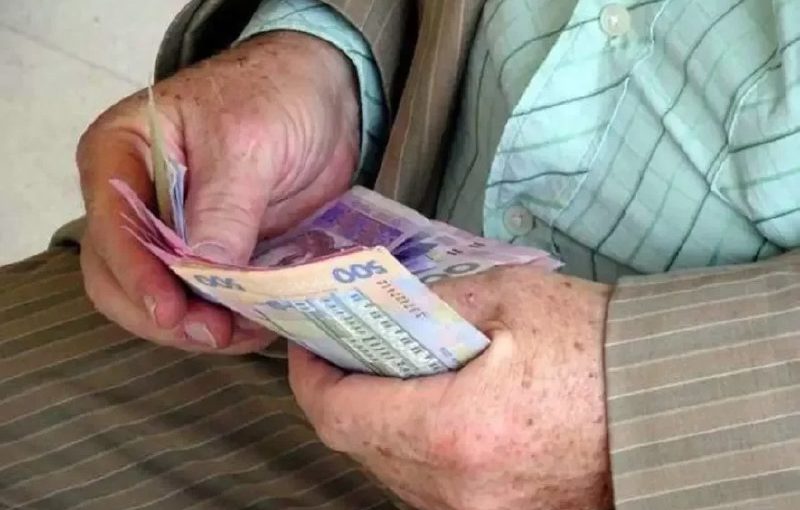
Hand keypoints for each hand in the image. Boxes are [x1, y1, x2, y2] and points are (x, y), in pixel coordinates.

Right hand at [78, 32, 359, 352]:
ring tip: (244, 331)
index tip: (172, 312)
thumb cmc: (274, 95)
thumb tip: (202, 274)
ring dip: (196, 325)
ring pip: (158, 298)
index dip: (136, 276)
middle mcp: (135, 200)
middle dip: (163, 314)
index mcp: (121, 155)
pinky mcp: (212, 253)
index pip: (110, 227)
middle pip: (118, 276)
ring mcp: (172, 232)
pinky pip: (204, 299)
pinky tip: (256, 325)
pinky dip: (225, 319)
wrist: (323, 98)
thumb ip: (223, 209)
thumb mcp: (247, 143)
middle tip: (215, 332)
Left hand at [289, 266, 612, 509]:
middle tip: (349, 347)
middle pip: (360, 445)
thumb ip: (429, 302)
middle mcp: (459, 491)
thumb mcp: (506, 298)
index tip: (309, 344)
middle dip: (345, 392)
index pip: (338, 415)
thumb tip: (385, 309)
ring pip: (391, 469)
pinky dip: (415, 445)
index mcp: (454, 433)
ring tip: (392, 372)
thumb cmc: (598, 348)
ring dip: (379, 421)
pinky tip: (432, 407)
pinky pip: (428, 485)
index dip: (310, 376)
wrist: (667, 406)